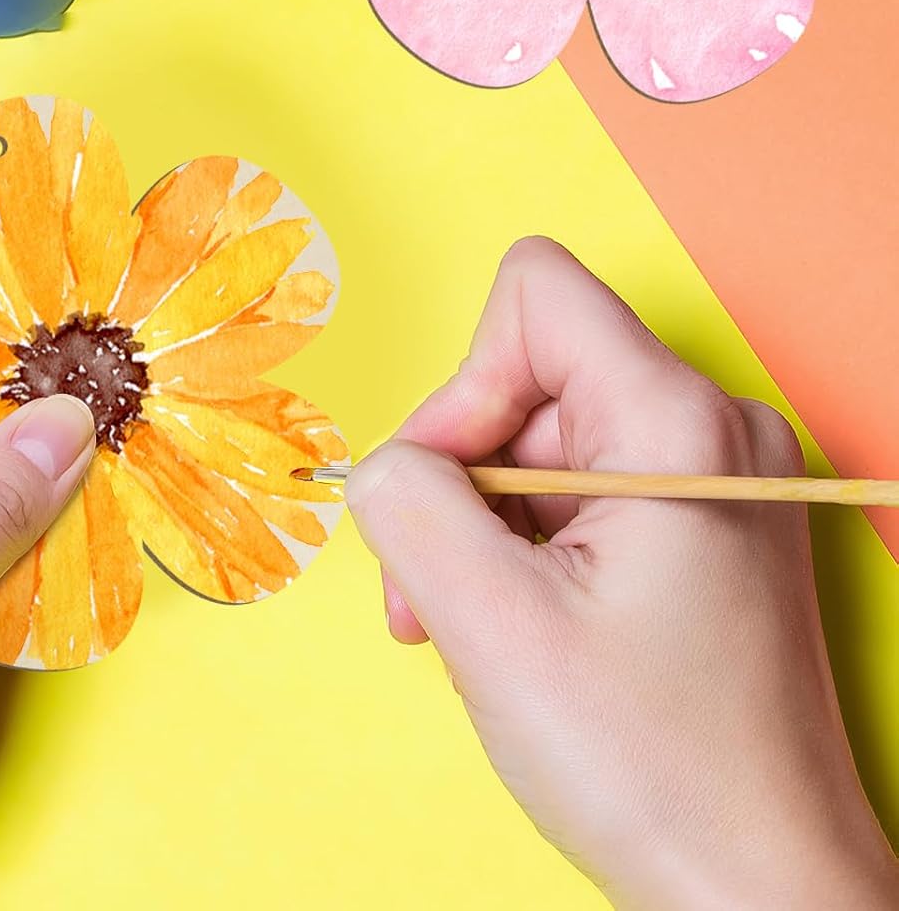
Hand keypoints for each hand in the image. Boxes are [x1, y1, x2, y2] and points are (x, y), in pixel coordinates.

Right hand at [344, 237, 897, 910]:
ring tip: (480, 630)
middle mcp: (711, 427)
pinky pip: (577, 492)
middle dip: (460, 482)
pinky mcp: (703, 529)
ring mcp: (713, 479)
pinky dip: (527, 551)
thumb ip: (408, 505)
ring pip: (540, 443)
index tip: (456, 497)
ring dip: (484, 531)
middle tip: (440, 595)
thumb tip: (380, 466)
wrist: (764, 897)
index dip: (465, 384)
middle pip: (527, 379)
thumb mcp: (493, 627)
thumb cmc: (659, 772)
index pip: (535, 294)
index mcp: (678, 421)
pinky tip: (523, 630)